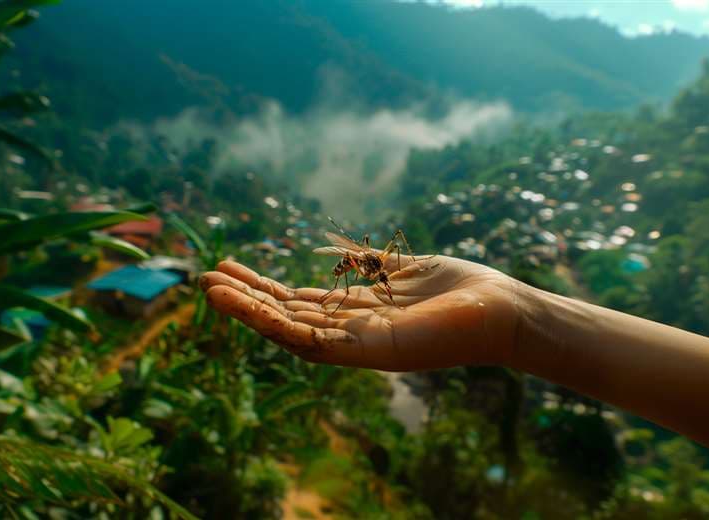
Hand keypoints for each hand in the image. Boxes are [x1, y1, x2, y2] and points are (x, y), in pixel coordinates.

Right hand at [199, 255, 519, 370]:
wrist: (501, 309)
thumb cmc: (460, 289)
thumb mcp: (405, 269)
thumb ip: (373, 265)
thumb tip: (349, 253)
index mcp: (359, 313)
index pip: (301, 303)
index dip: (265, 290)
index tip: (233, 270)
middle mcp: (351, 332)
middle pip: (288, 317)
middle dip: (248, 300)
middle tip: (208, 280)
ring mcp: (357, 346)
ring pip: (290, 332)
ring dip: (250, 312)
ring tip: (212, 291)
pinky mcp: (368, 353)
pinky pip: (312, 342)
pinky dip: (276, 324)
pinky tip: (249, 307)